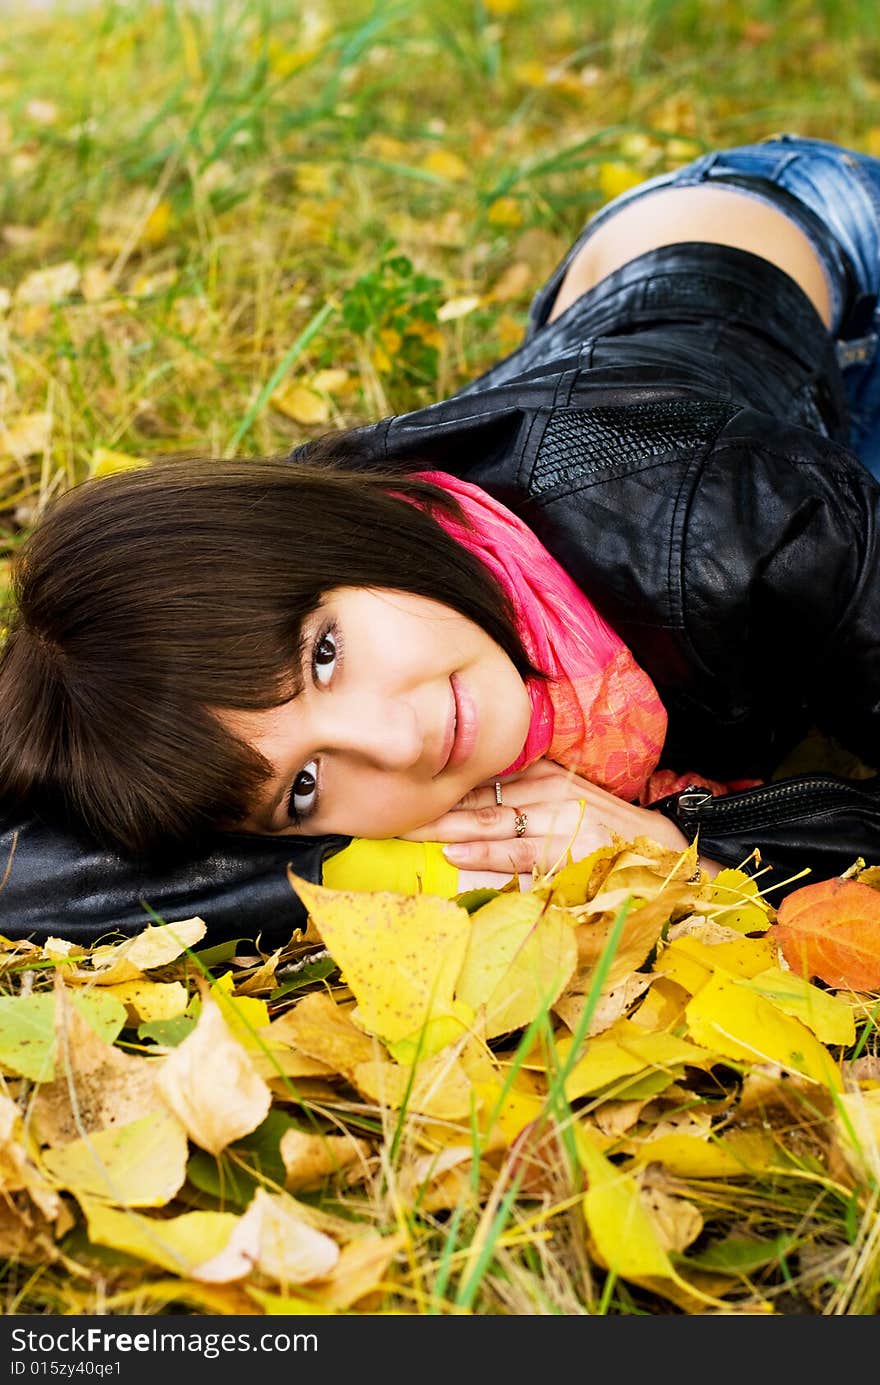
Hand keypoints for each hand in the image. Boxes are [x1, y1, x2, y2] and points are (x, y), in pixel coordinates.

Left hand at [401, 758, 716, 881]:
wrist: (667, 852)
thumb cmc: (612, 831)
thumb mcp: (568, 799)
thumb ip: (526, 794)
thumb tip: (473, 810)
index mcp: (543, 774)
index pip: (481, 778)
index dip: (440, 787)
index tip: (402, 791)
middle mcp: (548, 790)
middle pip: (476, 798)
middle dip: (431, 806)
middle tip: (388, 811)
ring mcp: (559, 818)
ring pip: (489, 822)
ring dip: (444, 829)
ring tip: (407, 832)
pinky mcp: (570, 849)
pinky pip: (518, 850)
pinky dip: (484, 853)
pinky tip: (454, 855)